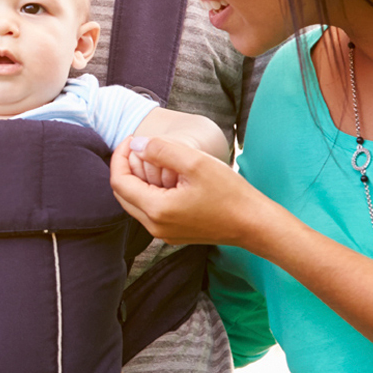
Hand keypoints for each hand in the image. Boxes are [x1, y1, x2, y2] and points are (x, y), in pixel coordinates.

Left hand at [111, 136, 260, 246]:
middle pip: (123, 194)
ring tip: (153, 158)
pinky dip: (150, 191)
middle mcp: (154, 226)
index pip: (118, 181)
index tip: (133, 139)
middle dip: (125, 167)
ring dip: (138, 179)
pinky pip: (150, 211)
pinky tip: (166, 177)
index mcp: (156, 210)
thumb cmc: (229, 192)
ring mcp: (163, 233)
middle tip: (139, 146)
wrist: (253, 223)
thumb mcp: (195, 162)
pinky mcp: (173, 234)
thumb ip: (160, 150)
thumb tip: (136, 145)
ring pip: (135, 203)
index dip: (119, 156)